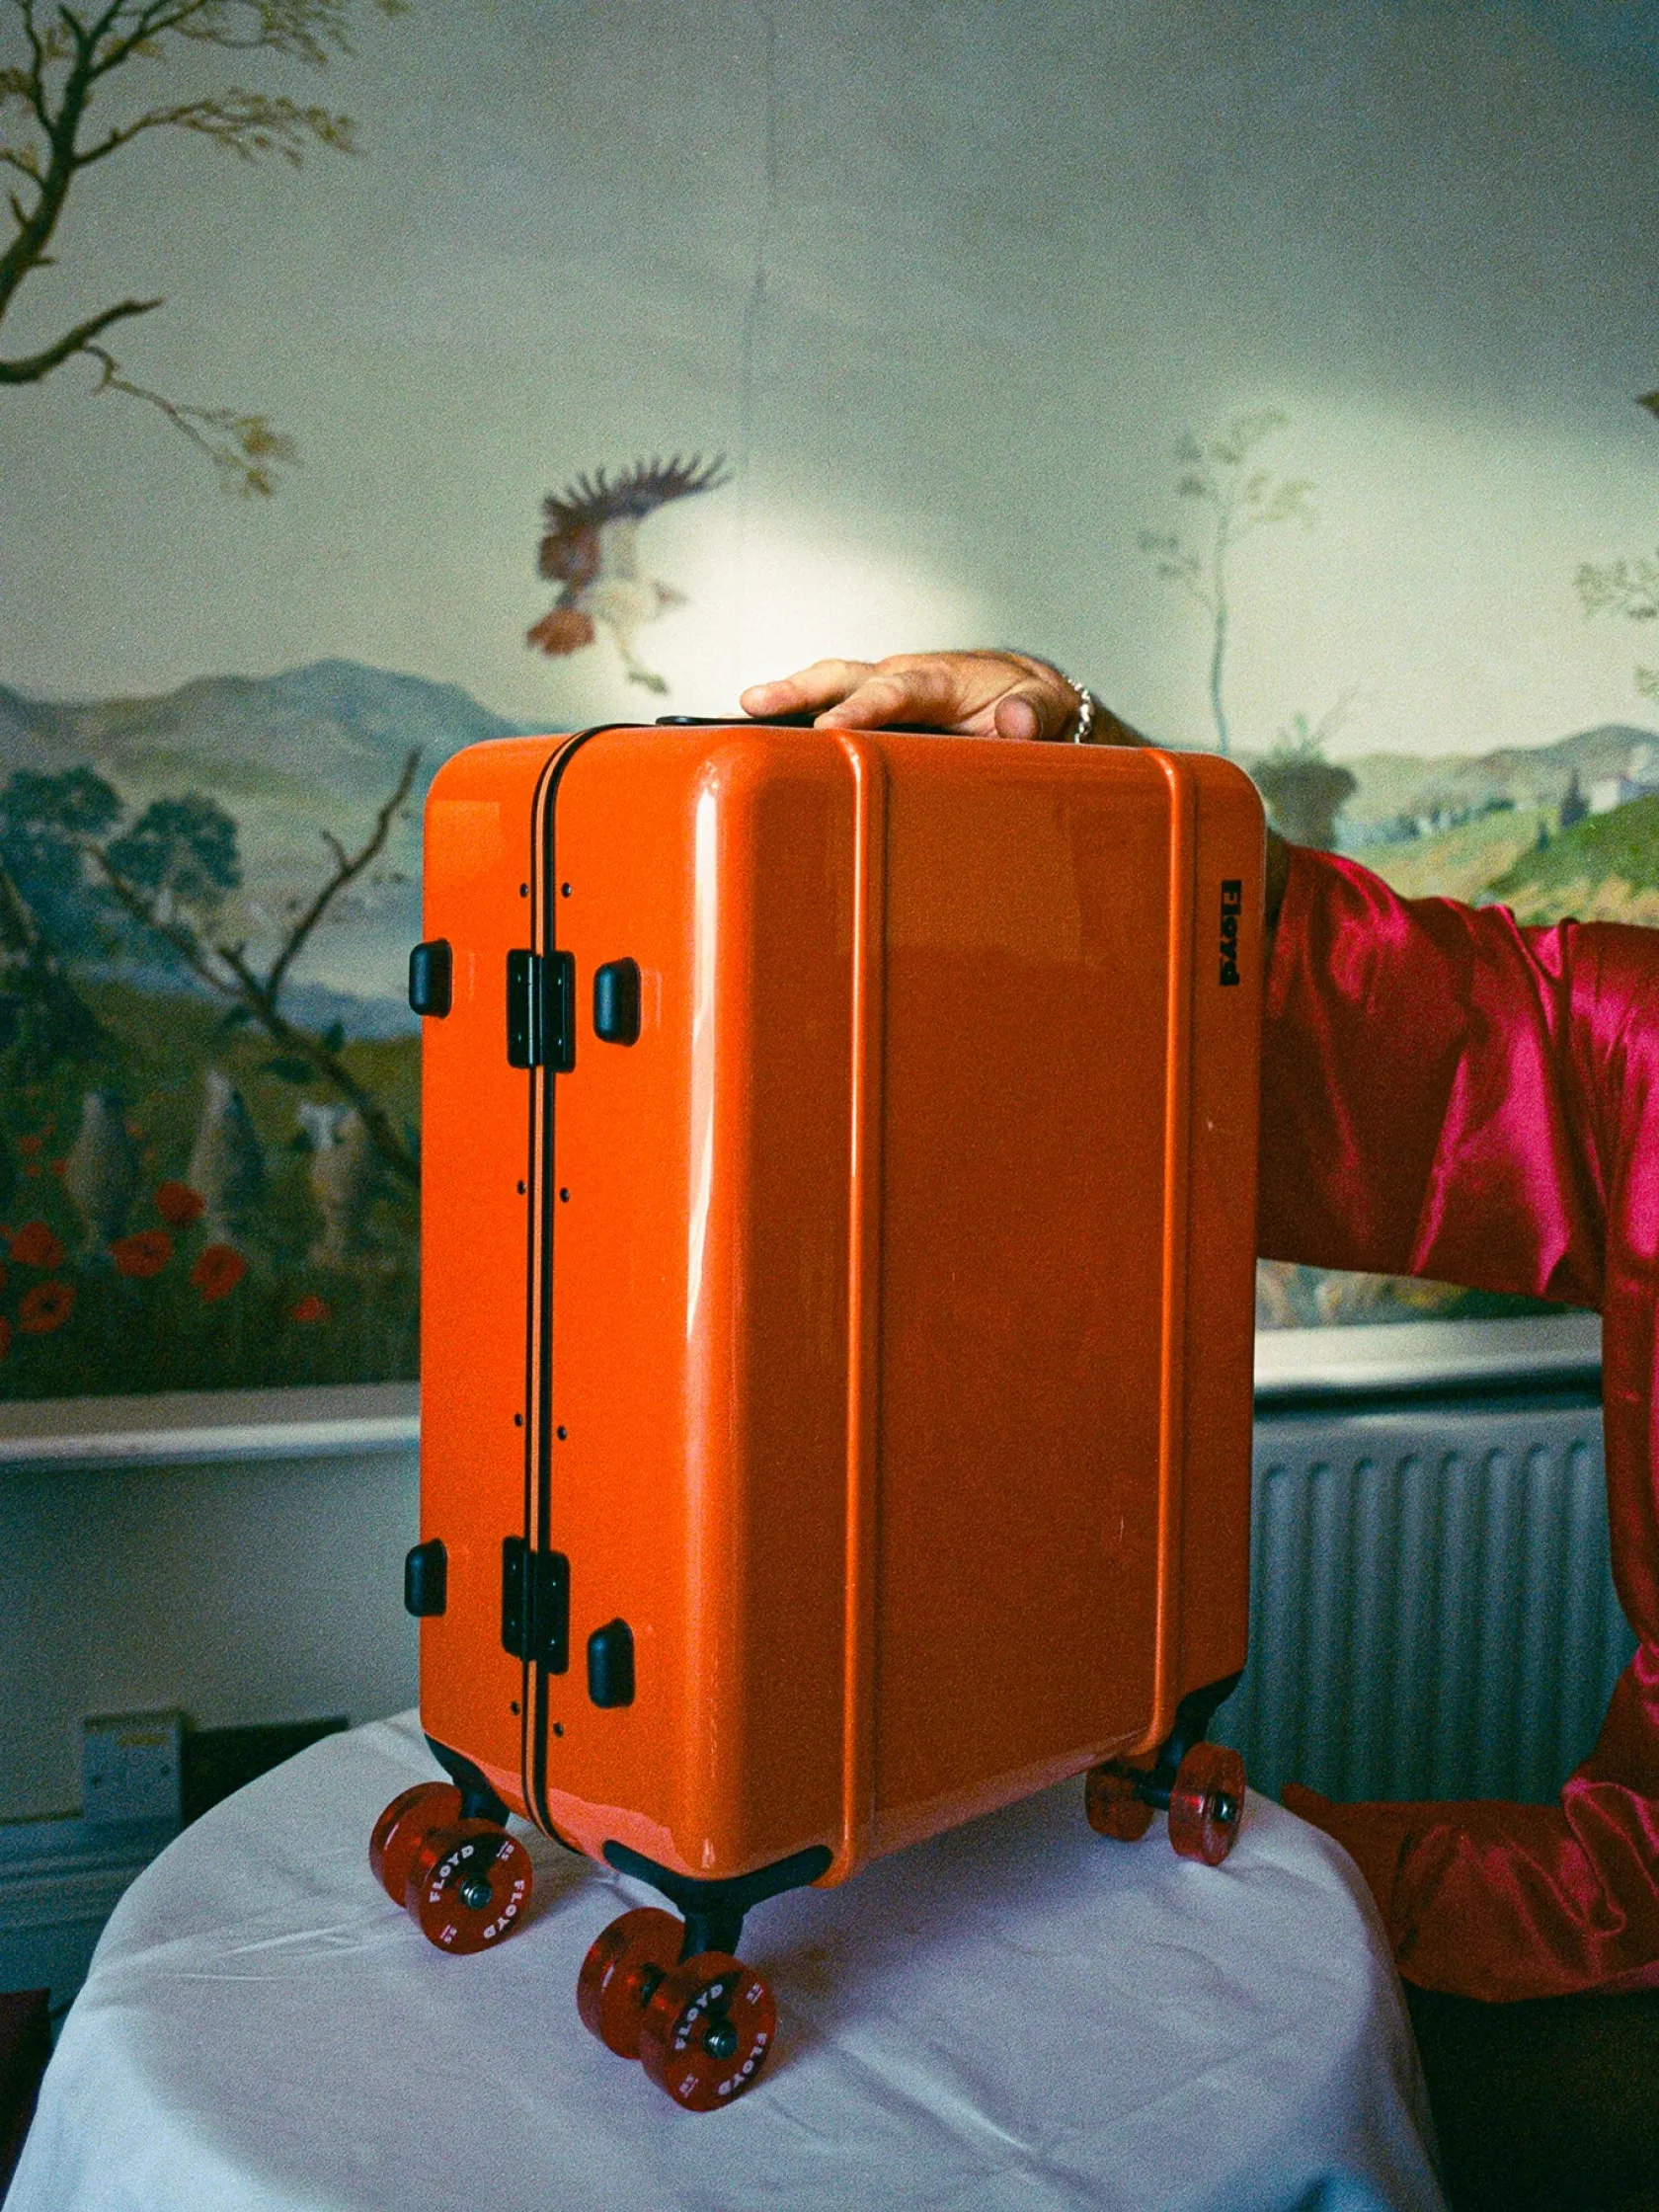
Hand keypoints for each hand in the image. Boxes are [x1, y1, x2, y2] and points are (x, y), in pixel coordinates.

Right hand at [740, 650, 1086, 741]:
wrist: (1037, 705)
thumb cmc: (1038, 705)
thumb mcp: (1054, 710)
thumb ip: (1039, 713)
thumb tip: (1015, 721)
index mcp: (943, 678)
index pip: (895, 690)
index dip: (861, 708)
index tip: (830, 727)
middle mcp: (907, 681)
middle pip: (845, 678)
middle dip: (799, 690)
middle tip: (755, 702)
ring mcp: (890, 698)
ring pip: (833, 691)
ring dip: (790, 702)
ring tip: (742, 719)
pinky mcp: (883, 717)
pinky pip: (839, 713)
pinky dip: (804, 723)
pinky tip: (774, 748)